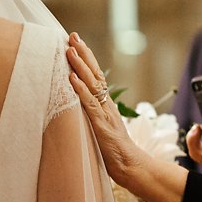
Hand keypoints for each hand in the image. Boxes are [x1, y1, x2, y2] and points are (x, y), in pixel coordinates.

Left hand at [65, 32, 137, 185]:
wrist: (132, 167)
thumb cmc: (116, 153)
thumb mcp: (102, 131)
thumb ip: (94, 120)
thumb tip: (80, 111)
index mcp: (106, 105)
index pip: (96, 77)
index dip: (86, 60)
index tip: (75, 43)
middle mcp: (107, 105)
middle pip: (95, 73)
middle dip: (83, 53)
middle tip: (72, 35)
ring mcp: (104, 113)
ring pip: (92, 84)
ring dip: (80, 66)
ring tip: (69, 49)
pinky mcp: (101, 125)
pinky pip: (90, 104)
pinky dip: (80, 90)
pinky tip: (72, 78)